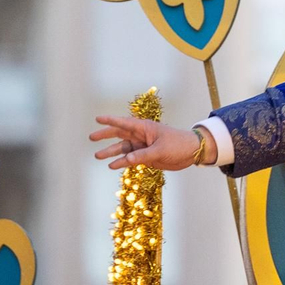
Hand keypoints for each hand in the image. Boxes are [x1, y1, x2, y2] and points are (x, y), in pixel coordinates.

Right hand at [90, 116, 207, 170]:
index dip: (110, 120)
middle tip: (91, 138)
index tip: (97, 118)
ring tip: (97, 156)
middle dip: (105, 136)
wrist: (192, 152)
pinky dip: (122, 162)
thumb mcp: (160, 150)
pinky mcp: (146, 156)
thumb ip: (142, 155)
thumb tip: (125, 160)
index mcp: (144, 128)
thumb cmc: (178, 145)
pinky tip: (112, 166)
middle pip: (119, 135)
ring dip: (111, 152)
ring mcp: (143, 146)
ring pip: (123, 148)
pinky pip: (130, 159)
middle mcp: (141, 135)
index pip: (124, 123)